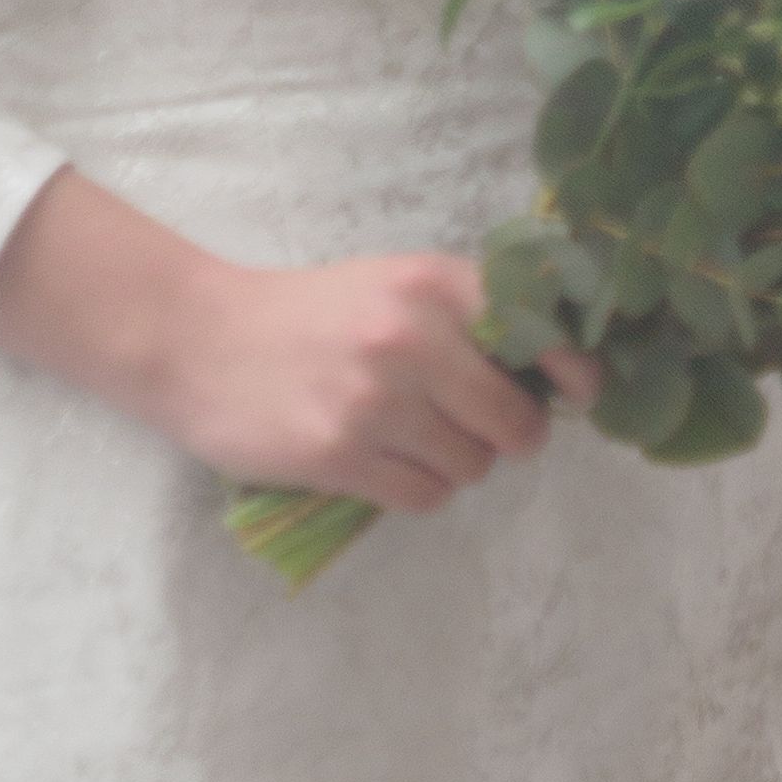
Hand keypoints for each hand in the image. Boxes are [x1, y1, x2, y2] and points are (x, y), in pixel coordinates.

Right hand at [0, 176, 591, 513]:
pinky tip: (384, 462)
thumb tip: (555, 377)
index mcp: (434, 283)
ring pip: (472, 467)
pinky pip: (425, 497)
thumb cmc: (311, 313)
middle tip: (480, 430)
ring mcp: (376, 399)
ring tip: (413, 439)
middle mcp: (412, 337)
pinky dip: (418, 489)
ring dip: (457, 465)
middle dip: (511, 437)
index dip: (574, 374)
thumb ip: (468, 317)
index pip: (542, 334)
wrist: (200, 338)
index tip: (580, 396)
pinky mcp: (340, 453)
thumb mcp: (393, 287)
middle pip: (517, 422)